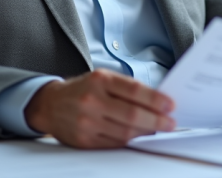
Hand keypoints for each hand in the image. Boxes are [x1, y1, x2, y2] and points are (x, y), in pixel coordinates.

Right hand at [24, 69, 175, 148]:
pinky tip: (138, 135)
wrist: (50, 104)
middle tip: (170, 122)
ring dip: (146, 132)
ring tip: (157, 128)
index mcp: (99, 80)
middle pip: (132, 115)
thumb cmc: (83, 89)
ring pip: (125, 132)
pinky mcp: (84, 140)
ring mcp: (87, 122)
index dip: (155, 99)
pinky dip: (130, 140)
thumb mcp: (102, 78)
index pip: (134, 90)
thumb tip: (157, 101)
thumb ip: (127, 88)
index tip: (170, 105)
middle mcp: (92, 100)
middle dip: (156, 120)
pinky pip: (114, 143)